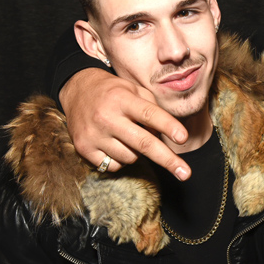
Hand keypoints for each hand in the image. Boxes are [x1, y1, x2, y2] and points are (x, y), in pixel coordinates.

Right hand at [59, 68, 190, 179]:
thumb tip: (169, 136)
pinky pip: (114, 165)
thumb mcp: (135, 90)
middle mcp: (106, 117)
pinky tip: (115, 144)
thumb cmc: (114, 92)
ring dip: (138, 152)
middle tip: (185, 174)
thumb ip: (154, 109)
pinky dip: (121, 159)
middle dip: (167, 160)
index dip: (168, 126)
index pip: (149, 114)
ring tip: (130, 136)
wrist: (77, 90)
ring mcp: (94, 135)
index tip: (183, 138)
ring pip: (131, 157)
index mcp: (122, 99)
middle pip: (143, 143)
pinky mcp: (84, 148)